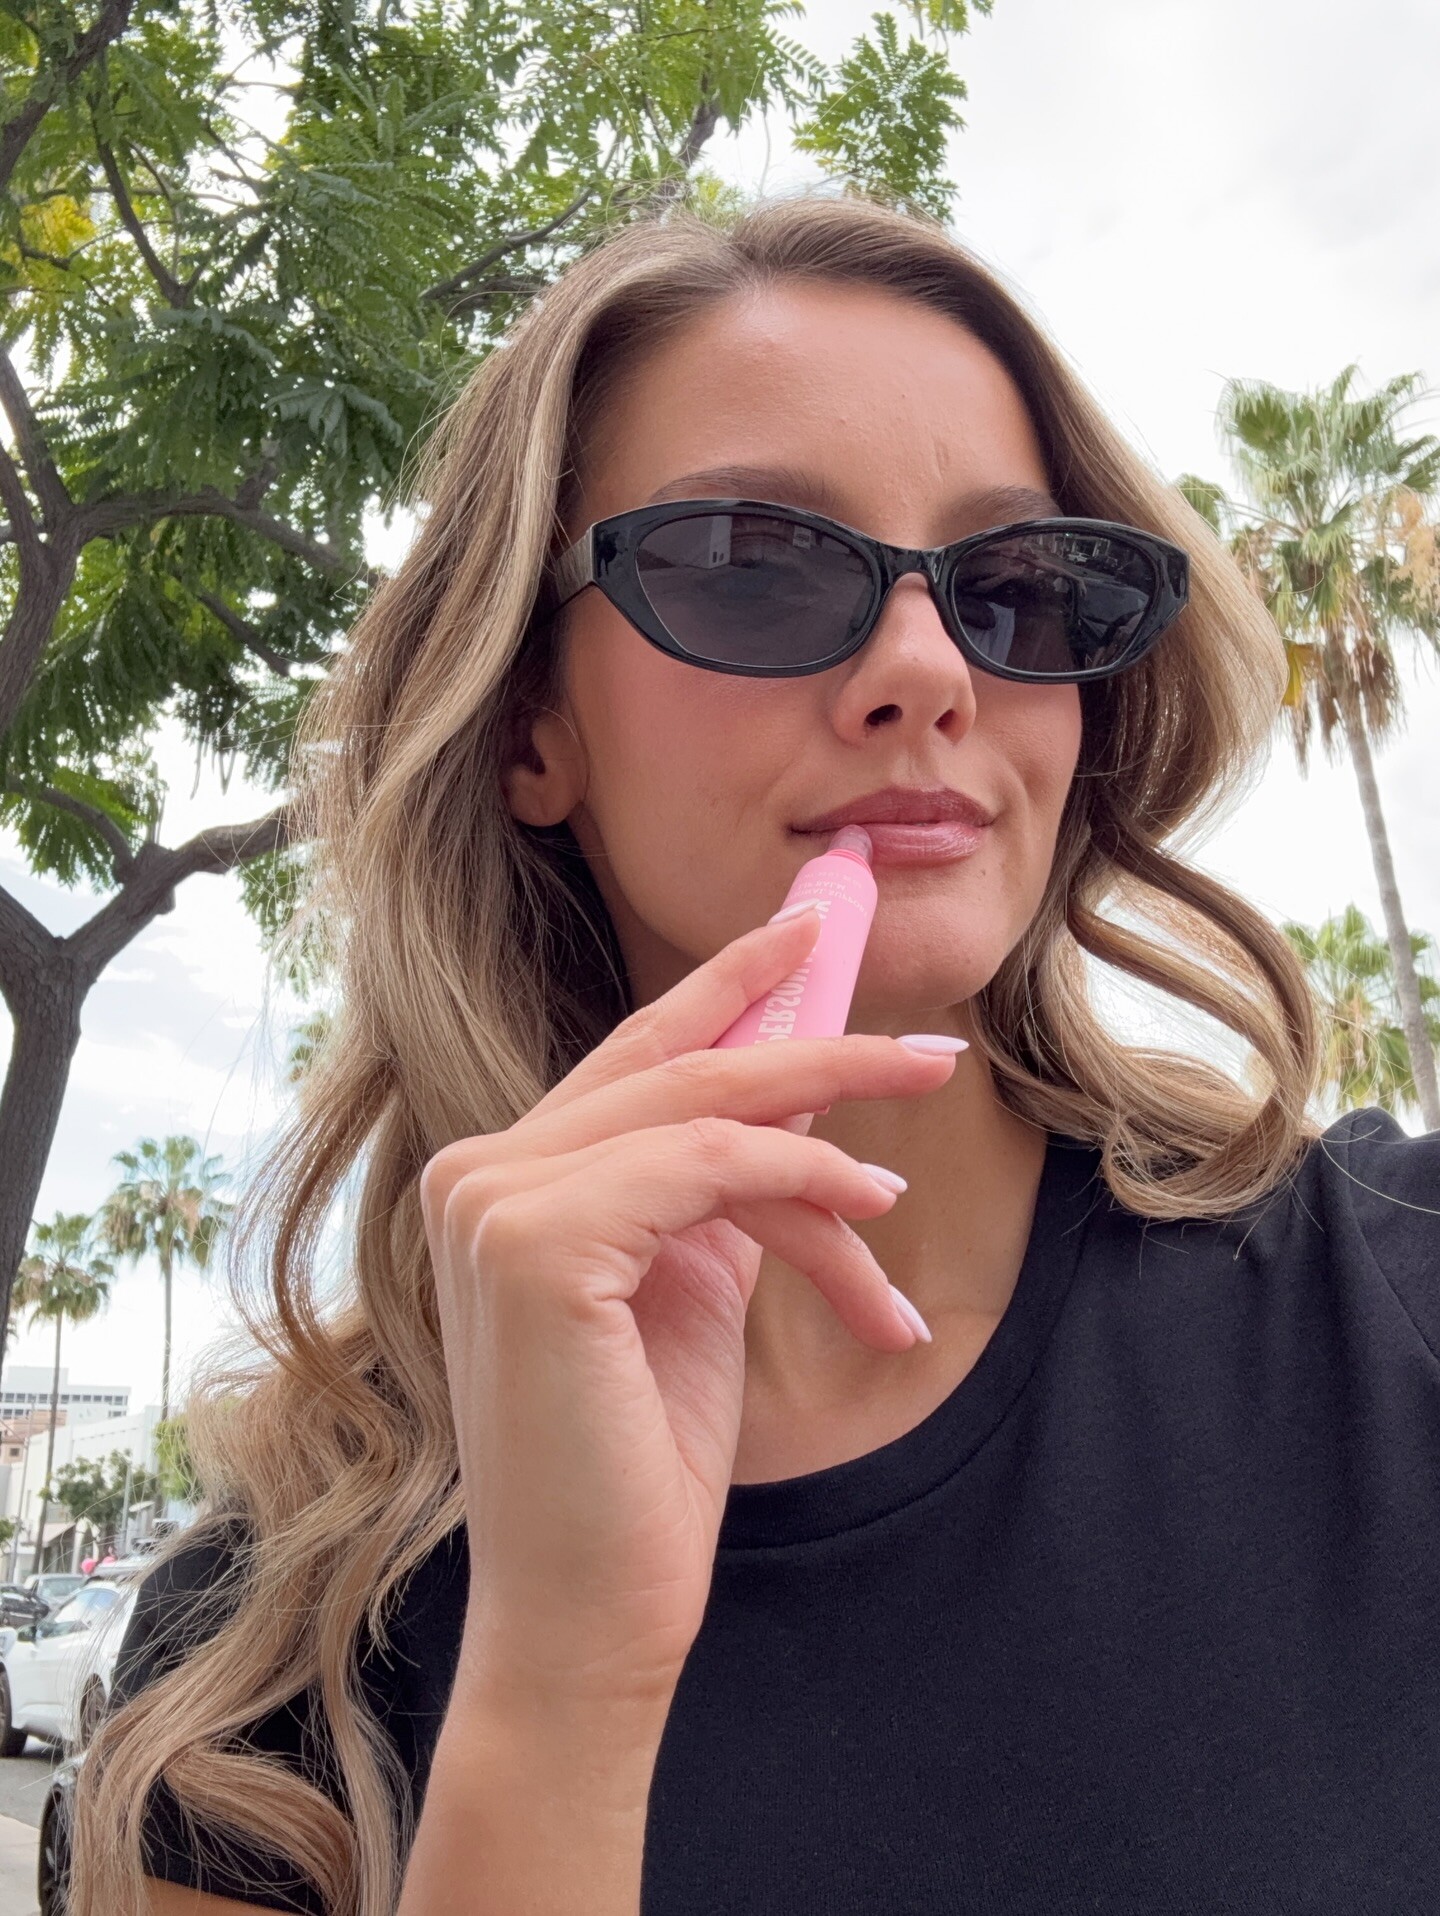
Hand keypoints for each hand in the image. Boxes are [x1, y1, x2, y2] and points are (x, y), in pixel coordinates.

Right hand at [419, 907, 958, 1706]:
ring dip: (829, 1132)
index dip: (722, 985)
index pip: (630, 1056)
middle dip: (814, 1046)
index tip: (807, 931)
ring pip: (706, 1114)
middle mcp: (478, 1172)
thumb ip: (714, 1189)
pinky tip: (868, 1212)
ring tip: (908, 1169)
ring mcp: (493, 1200)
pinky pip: (710, 1168)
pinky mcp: (535, 1241)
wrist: (593, 1606)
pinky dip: (804, 1180)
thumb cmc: (640, 1457)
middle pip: (679, 1071)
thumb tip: (801, 1106)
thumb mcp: (692, 1285)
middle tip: (927, 1049)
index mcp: (502, 1178)